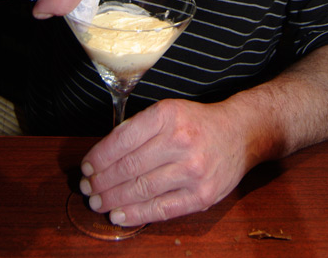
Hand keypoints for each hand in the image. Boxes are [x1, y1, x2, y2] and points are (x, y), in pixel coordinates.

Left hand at [78, 99, 250, 225]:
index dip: (98, 157)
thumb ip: (140, 128)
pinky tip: (119, 215)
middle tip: (87, 188)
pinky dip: (136, 214)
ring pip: (141, 189)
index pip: (122, 140)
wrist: (240, 133)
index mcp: (168, 115)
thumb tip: (104, 154)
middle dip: (102, 181)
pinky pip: (161, 209)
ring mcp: (193, 171)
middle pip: (129, 167)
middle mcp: (181, 141)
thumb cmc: (199, 123)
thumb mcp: (169, 111)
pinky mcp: (202, 196)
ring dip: (113, 199)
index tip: (86, 166)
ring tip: (98, 203)